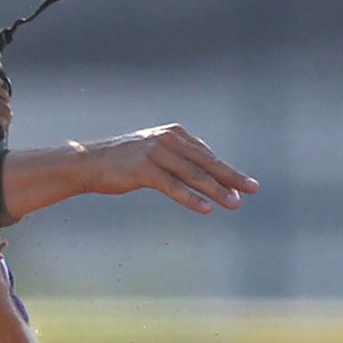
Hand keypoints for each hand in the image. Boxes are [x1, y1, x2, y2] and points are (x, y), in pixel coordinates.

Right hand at [64, 126, 257, 214]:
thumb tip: (210, 180)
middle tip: (254, 189)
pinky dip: (191, 198)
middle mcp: (167, 139)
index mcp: (174, 134)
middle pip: (207, 162)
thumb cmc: (124, 163)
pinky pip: (173, 186)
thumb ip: (180, 163)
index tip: (244, 187)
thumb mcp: (156, 156)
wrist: (88, 163)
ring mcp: (155, 153)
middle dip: (232, 177)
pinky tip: (207, 208)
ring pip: (193, 175)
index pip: (207, 155)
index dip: (226, 172)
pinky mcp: (143, 169)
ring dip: (216, 190)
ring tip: (234, 204)